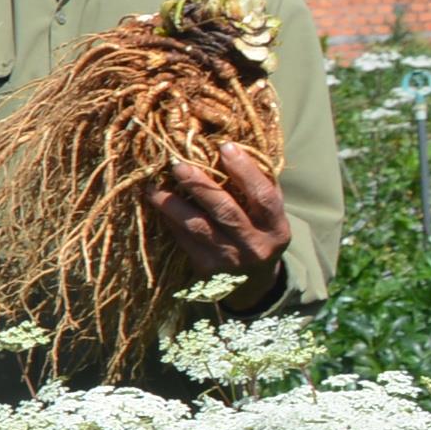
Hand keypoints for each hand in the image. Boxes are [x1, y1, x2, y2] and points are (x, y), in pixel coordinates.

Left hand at [148, 143, 290, 279]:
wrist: (252, 282)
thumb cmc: (258, 233)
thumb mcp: (268, 215)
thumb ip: (258, 187)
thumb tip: (229, 147)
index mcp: (276, 229)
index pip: (263, 197)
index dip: (245, 171)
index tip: (225, 147)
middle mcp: (255, 247)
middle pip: (225, 211)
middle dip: (200, 185)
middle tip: (178, 164)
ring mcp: (229, 261)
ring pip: (197, 227)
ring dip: (172, 204)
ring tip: (153, 186)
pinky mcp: (205, 269)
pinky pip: (184, 239)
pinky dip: (170, 219)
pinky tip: (157, 204)